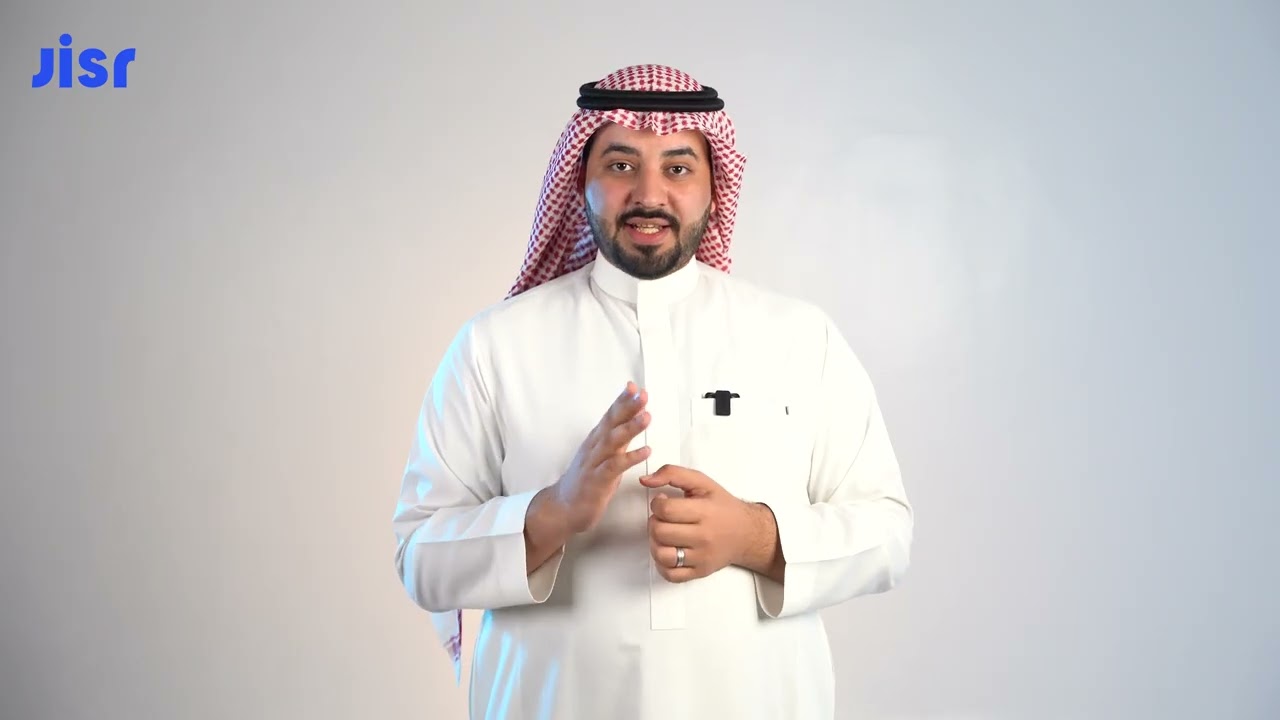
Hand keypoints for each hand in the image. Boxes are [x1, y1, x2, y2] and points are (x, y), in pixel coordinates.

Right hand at [551, 381, 651, 533]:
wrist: (563, 507)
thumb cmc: (587, 480)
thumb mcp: (605, 455)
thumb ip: (619, 437)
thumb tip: (634, 417)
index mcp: (596, 440)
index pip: (610, 415)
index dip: (621, 400)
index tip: (634, 386)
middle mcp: (594, 447)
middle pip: (611, 422)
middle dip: (627, 407)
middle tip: (642, 394)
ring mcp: (594, 463)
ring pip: (612, 441)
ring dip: (630, 428)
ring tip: (647, 416)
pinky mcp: (596, 481)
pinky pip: (614, 467)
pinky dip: (630, 457)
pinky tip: (646, 451)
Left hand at [639, 464, 752, 582]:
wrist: (747, 533)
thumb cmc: (723, 507)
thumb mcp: (702, 482)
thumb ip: (672, 473)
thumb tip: (645, 480)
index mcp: (705, 512)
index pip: (665, 510)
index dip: (657, 504)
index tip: (663, 502)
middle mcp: (704, 537)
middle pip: (660, 532)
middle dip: (655, 522)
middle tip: (664, 518)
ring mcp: (702, 557)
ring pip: (662, 555)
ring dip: (656, 543)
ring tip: (664, 534)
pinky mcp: (699, 572)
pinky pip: (670, 574)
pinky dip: (662, 564)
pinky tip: (669, 550)